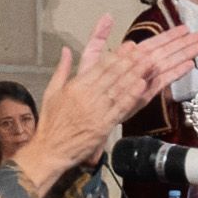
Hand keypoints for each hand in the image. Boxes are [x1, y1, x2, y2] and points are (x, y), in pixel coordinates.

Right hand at [25, 20, 171, 181]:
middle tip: (144, 51)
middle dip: (130, 62)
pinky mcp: (104, 126)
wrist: (50, 150)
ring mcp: (97, 111)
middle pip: (113, 75)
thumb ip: (61, 69)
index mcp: (75, 87)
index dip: (116, 55)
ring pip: (119, 89)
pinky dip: (132, 96)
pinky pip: (120, 108)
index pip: (99, 67)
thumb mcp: (51, 92)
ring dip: (135, 75)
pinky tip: (142, 86)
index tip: (128, 47)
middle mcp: (87, 96)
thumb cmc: (50, 123)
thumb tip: (65, 50)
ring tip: (147, 64)